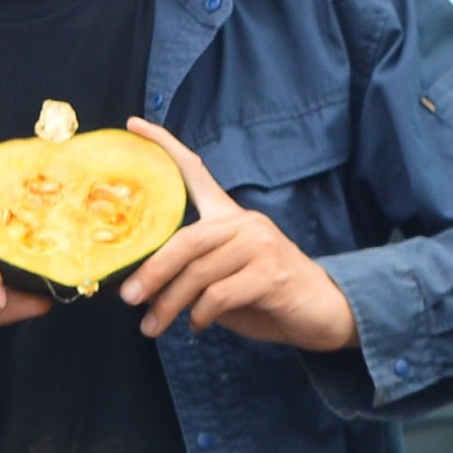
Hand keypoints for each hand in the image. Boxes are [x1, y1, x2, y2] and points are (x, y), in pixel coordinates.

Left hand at [113, 121, 355, 352]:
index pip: (195, 173)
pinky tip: (198, 325)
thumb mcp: (224, 281)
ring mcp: (261, 245)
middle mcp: (246, 223)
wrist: (325, 313)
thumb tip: (142, 288)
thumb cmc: (268, 297)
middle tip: (127, 297)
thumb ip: (192, 274)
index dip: (165, 148)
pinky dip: (201, 314)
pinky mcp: (272, 274)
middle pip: (186, 238)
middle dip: (152, 270)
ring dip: (169, 304)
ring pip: (198, 272)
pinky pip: (219, 293)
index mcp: (231, 217)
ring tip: (152, 326)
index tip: (134, 125)